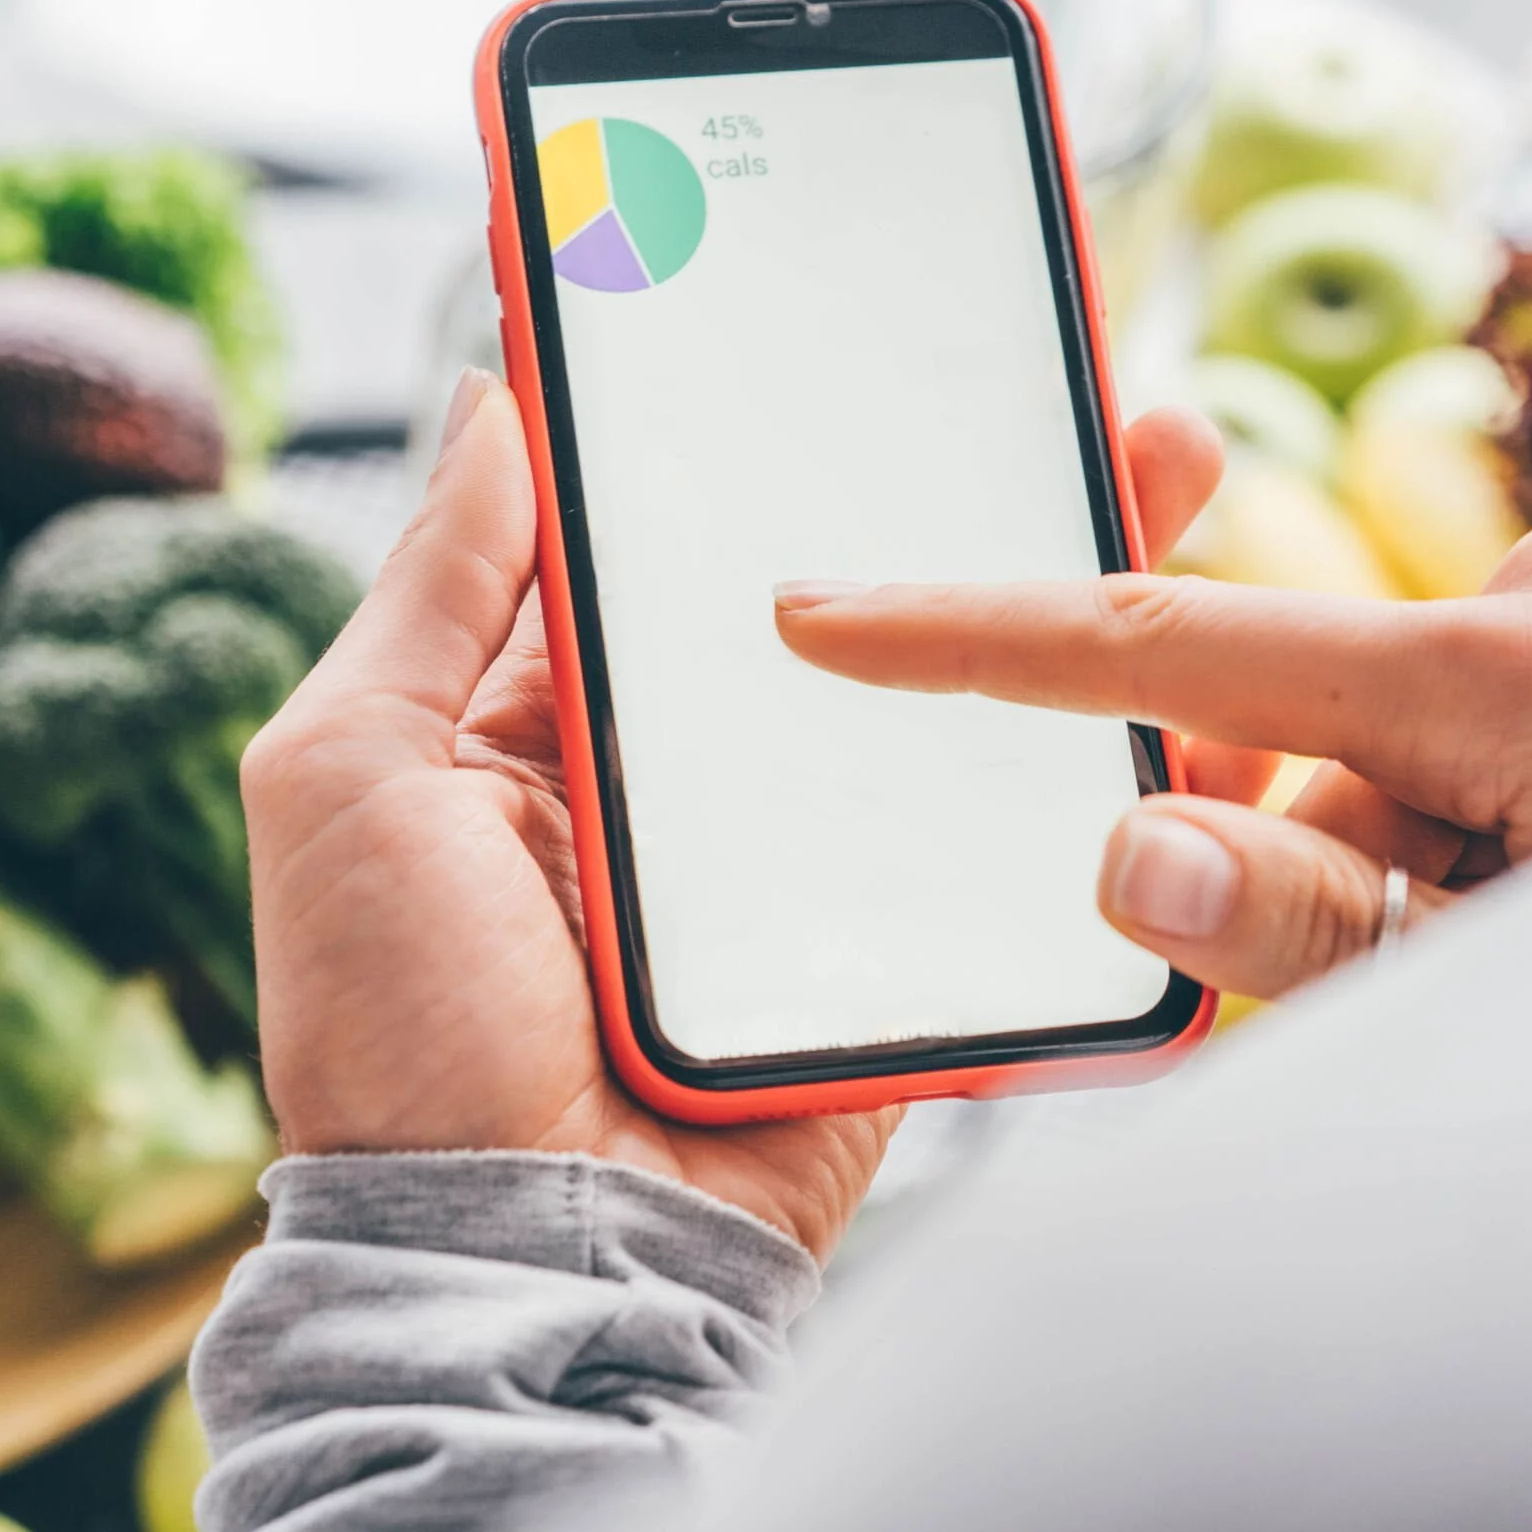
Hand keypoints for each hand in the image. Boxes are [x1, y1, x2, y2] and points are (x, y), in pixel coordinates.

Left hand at [242, 372, 1227, 1258]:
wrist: (524, 1253)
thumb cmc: (393, 1022)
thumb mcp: (346, 771)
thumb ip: (432, 592)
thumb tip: (499, 403)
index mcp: (548, 711)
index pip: (658, 521)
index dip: (730, 407)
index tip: (815, 278)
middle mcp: (682, 766)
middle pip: (829, 580)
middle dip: (931, 461)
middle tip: (1041, 333)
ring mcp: (795, 853)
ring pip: (934, 682)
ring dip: (1036, 569)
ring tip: (1154, 446)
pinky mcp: (892, 939)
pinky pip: (999, 827)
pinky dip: (1090, 750)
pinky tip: (1186, 662)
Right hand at [776, 516, 1531, 1000]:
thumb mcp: (1511, 976)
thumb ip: (1308, 923)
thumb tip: (1128, 845)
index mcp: (1488, 678)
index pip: (1158, 650)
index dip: (965, 639)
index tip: (827, 611)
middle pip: (1294, 733)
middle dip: (1297, 860)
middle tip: (1384, 977)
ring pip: (1392, 751)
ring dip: (1396, 862)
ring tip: (1497, 960)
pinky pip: (1476, 730)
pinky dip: (1464, 822)